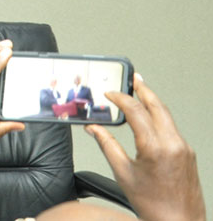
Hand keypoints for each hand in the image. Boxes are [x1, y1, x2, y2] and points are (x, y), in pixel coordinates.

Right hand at [85, 74, 205, 220]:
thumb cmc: (154, 205)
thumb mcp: (123, 174)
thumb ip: (107, 146)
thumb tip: (95, 129)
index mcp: (154, 147)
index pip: (136, 111)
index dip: (120, 98)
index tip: (110, 94)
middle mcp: (173, 144)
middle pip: (157, 106)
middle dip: (143, 89)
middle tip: (133, 78)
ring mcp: (183, 147)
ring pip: (167, 115)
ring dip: (152, 101)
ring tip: (141, 92)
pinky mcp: (188, 153)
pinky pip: (172, 127)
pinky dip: (160, 117)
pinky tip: (151, 118)